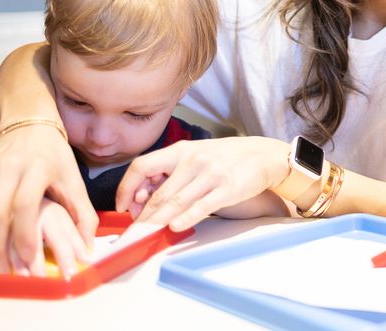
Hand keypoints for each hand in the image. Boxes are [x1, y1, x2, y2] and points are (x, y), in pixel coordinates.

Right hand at [0, 125, 95, 273]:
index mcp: (39, 166)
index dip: (24, 233)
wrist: (31, 127)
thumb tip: (87, 250)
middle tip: (6, 267)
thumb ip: (84, 215)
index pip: (25, 204)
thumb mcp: (75, 182)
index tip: (28, 256)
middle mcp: (9, 163)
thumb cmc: (56, 159)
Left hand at [115, 136, 289, 230]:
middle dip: (141, 217)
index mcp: (181, 150)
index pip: (142, 166)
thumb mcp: (195, 155)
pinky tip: (174, 227)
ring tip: (145, 235)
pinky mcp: (227, 189)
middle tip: (132, 232)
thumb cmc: (225, 157)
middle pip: (158, 193)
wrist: (263, 154)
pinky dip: (185, 219)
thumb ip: (171, 171)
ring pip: (175, 202)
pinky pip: (201, 206)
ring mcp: (210, 174)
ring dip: (157, 222)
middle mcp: (193, 160)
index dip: (126, 188)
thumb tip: (143, 195)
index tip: (122, 206)